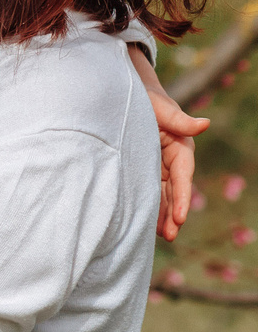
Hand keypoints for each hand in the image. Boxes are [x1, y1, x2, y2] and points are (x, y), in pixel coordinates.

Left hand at [130, 43, 204, 240]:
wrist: (126, 95)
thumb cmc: (146, 99)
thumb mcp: (160, 108)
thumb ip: (179, 119)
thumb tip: (204, 124)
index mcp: (180, 145)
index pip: (183, 175)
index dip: (182, 197)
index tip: (180, 217)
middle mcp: (172, 158)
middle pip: (174, 190)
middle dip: (172, 214)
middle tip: (170, 235)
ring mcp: (158, 165)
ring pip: (161, 194)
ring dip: (161, 215)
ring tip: (161, 237)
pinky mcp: (144, 169)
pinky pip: (148, 190)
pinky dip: (148, 205)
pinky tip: (145, 224)